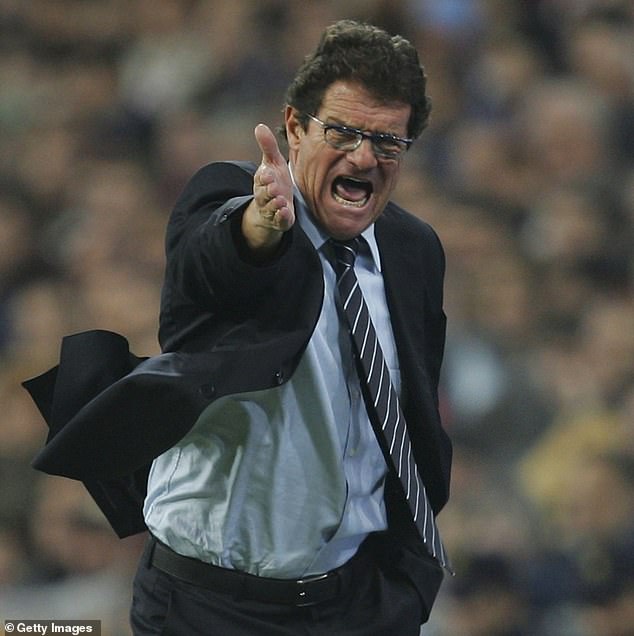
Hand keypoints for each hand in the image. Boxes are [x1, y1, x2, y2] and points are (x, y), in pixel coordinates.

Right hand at [242, 124, 294, 254]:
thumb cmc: (274, 182)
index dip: (264, 177)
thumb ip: (267, 147)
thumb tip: (259, 126)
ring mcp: (272, 209)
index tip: (268, 173)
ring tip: (281, 201)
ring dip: (275, 204)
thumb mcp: (272, 163)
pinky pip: (280, 221)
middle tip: (274, 187)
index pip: (261, 178)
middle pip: (264, 194)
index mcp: (262, 181)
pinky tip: (286, 213)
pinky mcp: (280, 221)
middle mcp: (265, 196)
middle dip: (269, 191)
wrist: (275, 207)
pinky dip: (282, 218)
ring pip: (271, 208)